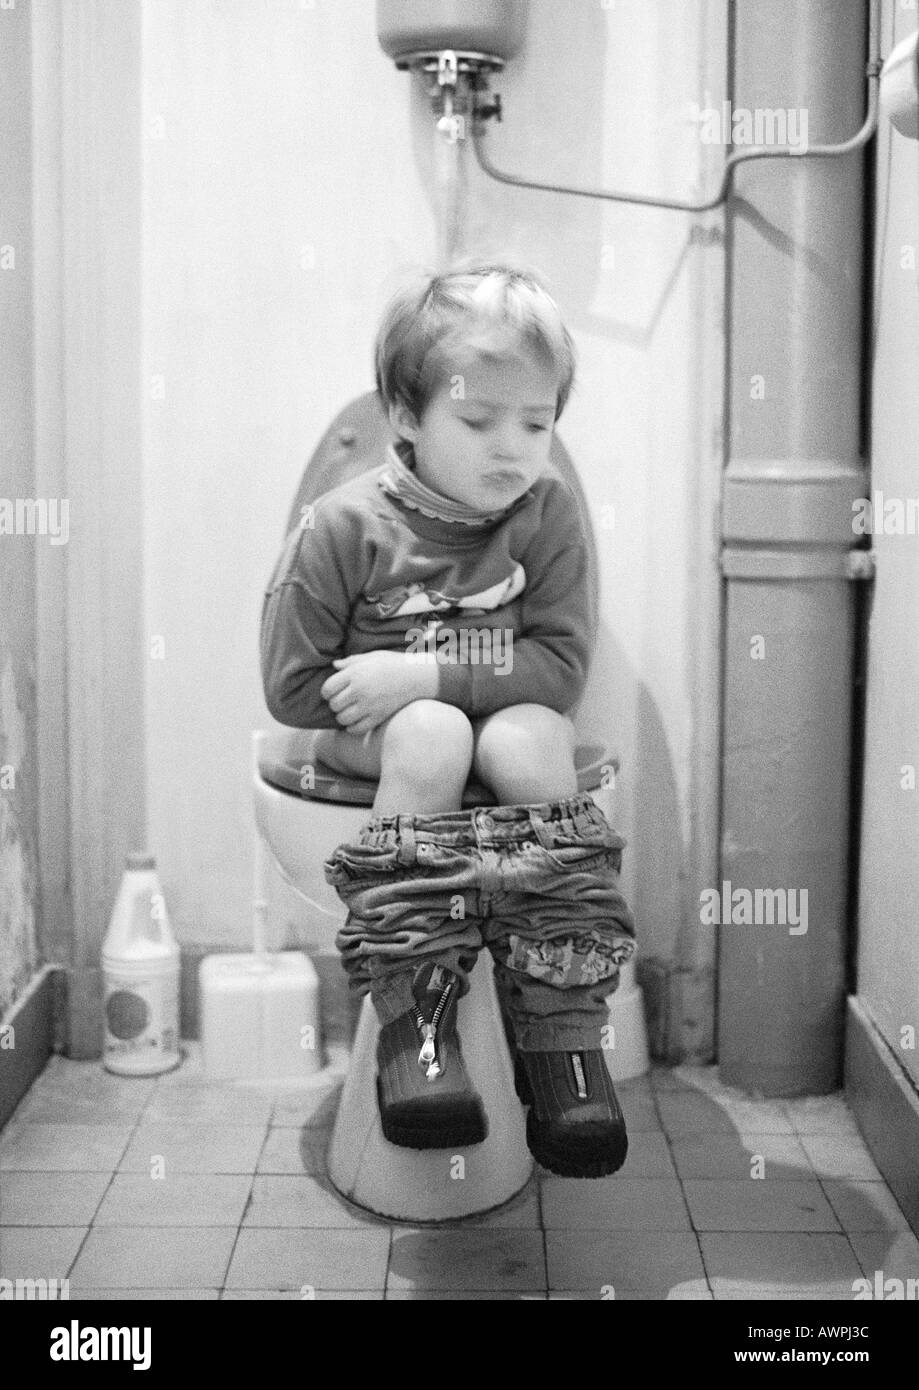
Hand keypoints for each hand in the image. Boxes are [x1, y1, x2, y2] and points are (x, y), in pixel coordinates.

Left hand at [320, 650, 438, 735]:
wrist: (417, 676)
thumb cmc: (393, 663)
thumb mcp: (371, 657)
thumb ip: (350, 662)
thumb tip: (334, 666)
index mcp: (355, 673)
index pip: (327, 688)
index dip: (327, 692)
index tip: (332, 692)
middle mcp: (360, 690)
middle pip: (334, 704)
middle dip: (335, 703)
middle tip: (343, 701)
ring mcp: (369, 705)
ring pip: (342, 718)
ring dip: (343, 716)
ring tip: (349, 711)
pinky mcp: (378, 717)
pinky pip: (356, 728)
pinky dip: (352, 727)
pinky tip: (356, 720)